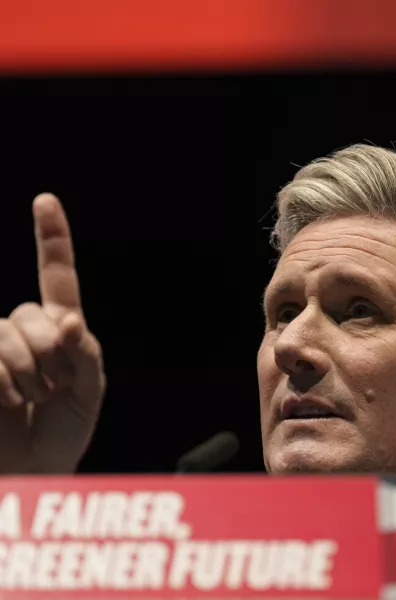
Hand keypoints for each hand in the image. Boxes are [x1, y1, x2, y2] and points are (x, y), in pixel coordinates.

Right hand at [0, 194, 104, 473]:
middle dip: (45, 354)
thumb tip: (67, 320)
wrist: (34, 467)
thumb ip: (84, 353)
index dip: (51, 238)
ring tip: (29, 398)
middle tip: (51, 389)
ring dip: (22, 371)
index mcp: (60, 329)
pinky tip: (7, 400)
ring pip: (1, 333)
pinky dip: (1, 379)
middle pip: (28, 314)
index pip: (56, 276)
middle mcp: (24, 331)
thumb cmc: (65, 428)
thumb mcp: (89, 390)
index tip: (45, 201)